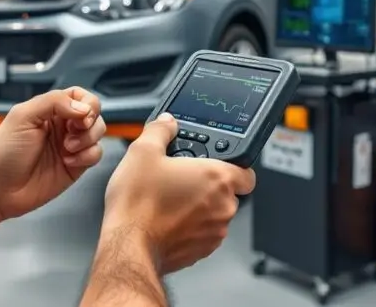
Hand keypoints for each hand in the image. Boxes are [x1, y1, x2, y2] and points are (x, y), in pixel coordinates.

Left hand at [0, 87, 106, 219]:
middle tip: (73, 131)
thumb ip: (53, 102)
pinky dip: (87, 156)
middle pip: (94, 113)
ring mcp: (71, 145)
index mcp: (50, 110)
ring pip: (98, 132)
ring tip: (67, 148)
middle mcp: (63, 125)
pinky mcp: (76, 165)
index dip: (87, 102)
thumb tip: (83, 107)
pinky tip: (68, 162)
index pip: (80, 96)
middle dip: (89, 122)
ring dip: (88, 139)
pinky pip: (96, 154)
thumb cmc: (4, 152)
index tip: (81, 114)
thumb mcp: (23, 117)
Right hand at [101, 113, 255, 273]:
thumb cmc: (139, 203)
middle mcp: (223, 207)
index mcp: (218, 179)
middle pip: (228, 193)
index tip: (216, 164)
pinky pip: (203, 234)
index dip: (233, 166)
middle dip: (208, 187)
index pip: (247, 172)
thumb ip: (161, 130)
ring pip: (215, 215)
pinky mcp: (201, 252)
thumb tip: (167, 123)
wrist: (128, 244)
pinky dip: (190, 227)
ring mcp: (214, 232)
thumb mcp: (143, 151)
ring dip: (199, 208)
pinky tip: (167, 219)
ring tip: (170, 200)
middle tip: (182, 180)